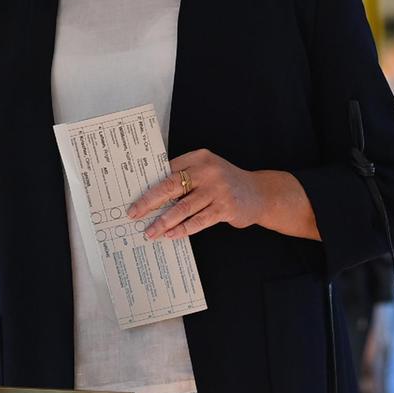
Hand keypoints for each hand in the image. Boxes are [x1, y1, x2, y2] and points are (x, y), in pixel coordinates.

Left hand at [128, 149, 318, 240]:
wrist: (260, 193)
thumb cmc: (225, 183)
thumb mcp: (206, 171)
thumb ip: (184, 177)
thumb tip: (151, 194)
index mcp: (198, 158)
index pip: (167, 171)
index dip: (148, 184)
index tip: (132, 196)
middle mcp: (207, 171)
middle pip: (171, 186)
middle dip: (149, 202)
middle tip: (134, 213)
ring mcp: (218, 190)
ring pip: (183, 207)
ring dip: (164, 221)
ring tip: (150, 231)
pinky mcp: (226, 208)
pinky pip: (199, 220)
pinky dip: (183, 229)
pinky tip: (171, 234)